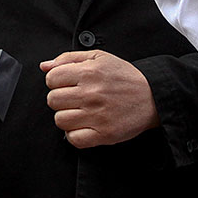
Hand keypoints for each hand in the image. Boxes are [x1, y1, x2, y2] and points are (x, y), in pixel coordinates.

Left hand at [40, 51, 158, 147]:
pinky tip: (84, 125)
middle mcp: (91, 93)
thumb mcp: (99, 58)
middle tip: (75, 99)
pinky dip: (75, 135)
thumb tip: (44, 66)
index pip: (51, 79)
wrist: (152, 96)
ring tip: (80, 112)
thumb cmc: (124, 77)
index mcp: (89, 72)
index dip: (56, 81)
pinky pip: (74, 139)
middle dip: (61, 99)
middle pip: (52, 100)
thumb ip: (69, 59)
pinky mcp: (103, 134)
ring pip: (60, 120)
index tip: (67, 84)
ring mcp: (97, 115)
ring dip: (67, 117)